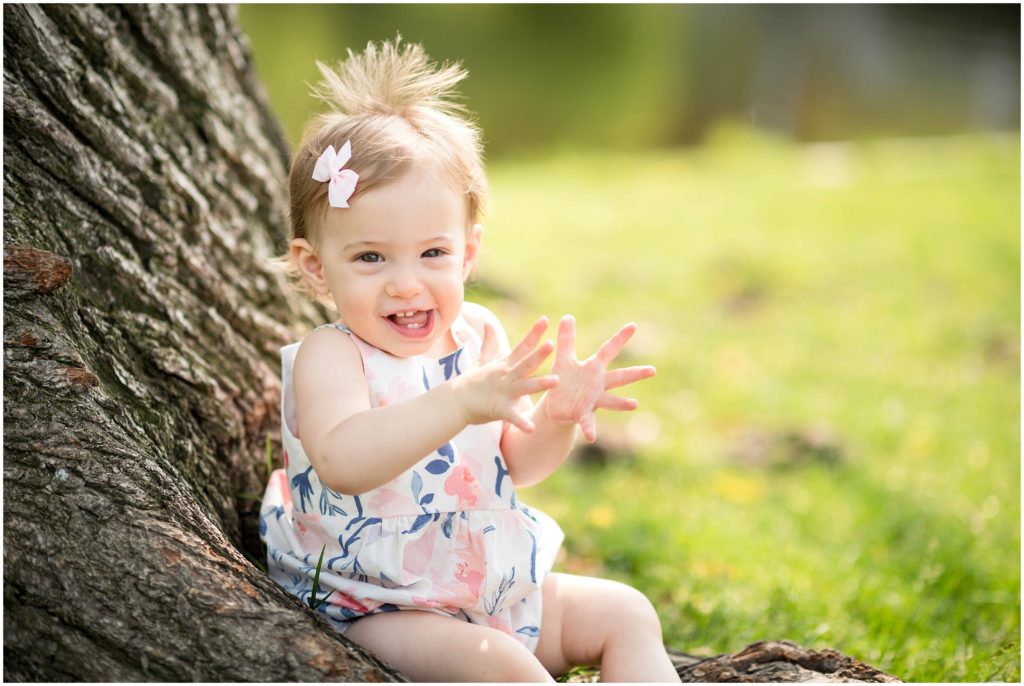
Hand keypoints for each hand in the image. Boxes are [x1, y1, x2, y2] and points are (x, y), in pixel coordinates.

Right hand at [450, 317, 558, 432]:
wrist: (456, 402)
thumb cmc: (473, 381)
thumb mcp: (483, 359)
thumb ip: (489, 342)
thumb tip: (487, 322)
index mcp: (506, 364)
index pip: (522, 346)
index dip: (534, 332)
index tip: (545, 319)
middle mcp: (507, 375)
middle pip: (526, 363)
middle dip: (539, 354)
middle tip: (552, 343)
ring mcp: (504, 392)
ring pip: (525, 386)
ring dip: (540, 383)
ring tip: (556, 381)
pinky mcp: (499, 408)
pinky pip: (512, 416)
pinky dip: (521, 422)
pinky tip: (532, 428)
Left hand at [544, 315, 655, 442]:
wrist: (555, 406)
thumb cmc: (563, 381)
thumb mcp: (562, 359)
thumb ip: (566, 339)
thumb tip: (568, 315)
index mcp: (593, 368)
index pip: (608, 350)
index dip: (620, 338)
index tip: (633, 325)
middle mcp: (598, 384)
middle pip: (619, 377)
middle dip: (635, 374)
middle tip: (653, 370)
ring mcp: (593, 400)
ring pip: (611, 401)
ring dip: (622, 403)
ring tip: (634, 404)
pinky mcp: (582, 414)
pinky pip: (588, 423)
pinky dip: (591, 430)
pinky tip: (592, 437)